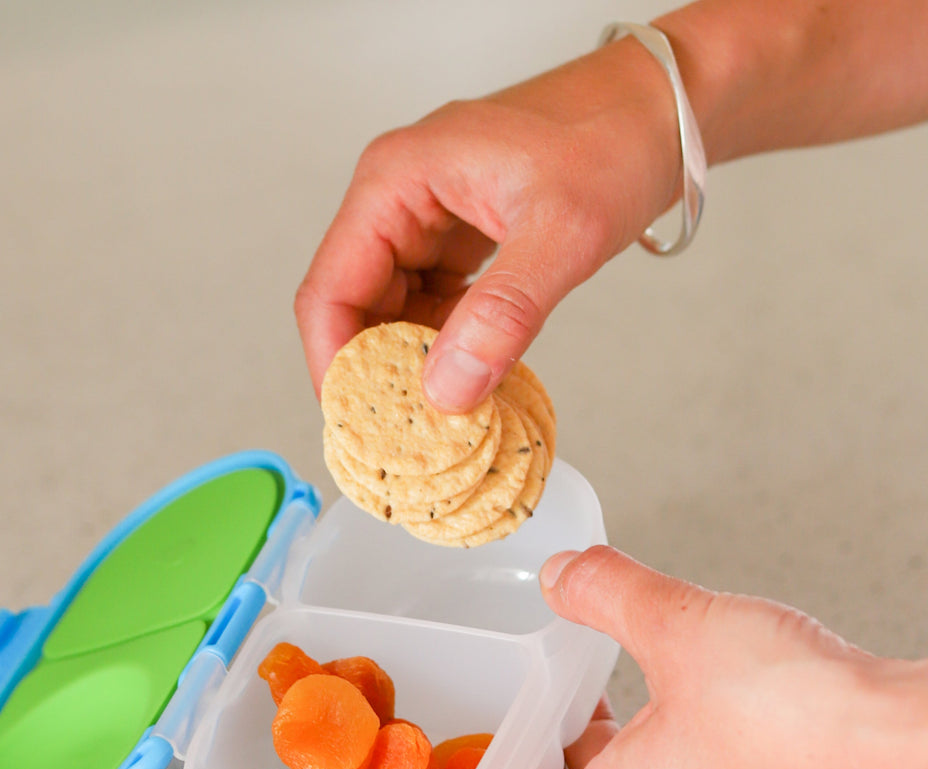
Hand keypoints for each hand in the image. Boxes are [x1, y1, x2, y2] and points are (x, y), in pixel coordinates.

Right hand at [294, 38, 680, 411]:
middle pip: (354, 307)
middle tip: (404, 433)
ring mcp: (427, 221)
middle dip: (374, 373)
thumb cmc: (614, 137)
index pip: (331, 288)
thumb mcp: (561, 232)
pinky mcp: (456, 241)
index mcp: (396, 180)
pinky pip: (431, 308)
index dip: (335, 363)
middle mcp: (399, 200)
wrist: (664, 110)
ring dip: (410, 365)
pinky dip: (443, 348)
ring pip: (392, 314)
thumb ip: (503, 314)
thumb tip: (448, 389)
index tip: (361, 421)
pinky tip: (466, 381)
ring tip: (437, 416)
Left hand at [532, 546, 927, 768]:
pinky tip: (760, 726)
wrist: (915, 750)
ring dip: (673, 764)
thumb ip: (606, 593)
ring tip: (684, 701)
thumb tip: (563, 576)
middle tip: (606, 706)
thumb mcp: (675, 624)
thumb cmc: (795, 710)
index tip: (538, 747)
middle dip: (605, 757)